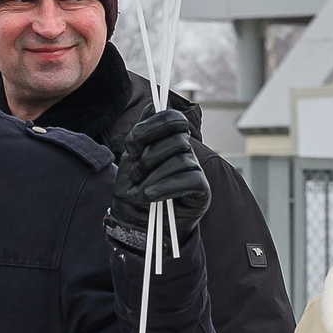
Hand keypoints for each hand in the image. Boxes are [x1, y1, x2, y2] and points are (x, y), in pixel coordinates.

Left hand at [106, 110, 210, 247]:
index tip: (134, 141)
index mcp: (169, 141)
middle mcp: (186, 153)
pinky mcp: (202, 190)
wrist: (138, 227)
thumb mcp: (131, 161)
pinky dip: (164, 188)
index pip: (173, 118)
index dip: (154, 124)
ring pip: (179, 160)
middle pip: (175, 139)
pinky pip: (188, 179)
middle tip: (136, 176)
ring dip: (153, 178)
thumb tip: (153, 105)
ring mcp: (195, 171)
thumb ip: (141, 135)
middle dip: (148, 157)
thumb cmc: (135, 193)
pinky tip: (151, 197)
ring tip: (139, 193)